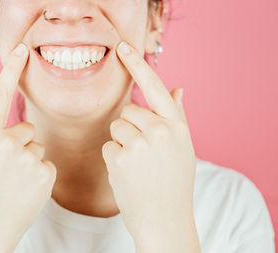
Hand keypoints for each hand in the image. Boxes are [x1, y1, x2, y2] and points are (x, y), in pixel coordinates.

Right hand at [0, 43, 56, 252]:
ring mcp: (29, 160)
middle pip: (25, 128)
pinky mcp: (46, 174)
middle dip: (18, 142)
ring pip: (37, 145)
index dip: (10, 71)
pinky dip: (38, 171)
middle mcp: (8, 145)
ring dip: (28, 157)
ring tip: (14, 180)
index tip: (20, 50)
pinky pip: (46, 161)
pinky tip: (26, 187)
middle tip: (4, 167)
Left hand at [102, 41, 198, 251]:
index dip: (138, 65)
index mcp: (177, 127)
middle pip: (129, 111)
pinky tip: (127, 173)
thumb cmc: (173, 183)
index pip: (155, 88)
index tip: (123, 47)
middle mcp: (160, 132)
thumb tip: (178, 88)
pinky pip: (108, 145)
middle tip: (142, 151)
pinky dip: (113, 157)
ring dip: (121, 141)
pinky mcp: (119, 158)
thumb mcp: (183, 148)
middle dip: (130, 126)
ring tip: (136, 164)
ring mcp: (139, 145)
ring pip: (116, 125)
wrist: (164, 219)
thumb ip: (177, 117)